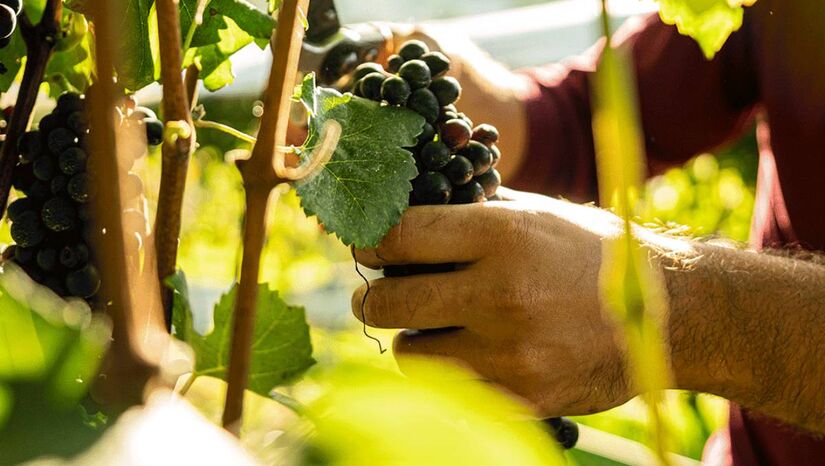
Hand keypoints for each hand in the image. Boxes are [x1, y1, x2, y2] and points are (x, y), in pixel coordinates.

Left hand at [352, 189, 635, 416]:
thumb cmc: (590, 254)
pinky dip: (445, 373)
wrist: (667, 314)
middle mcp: (501, 294)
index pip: (399, 236)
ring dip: (412, 339)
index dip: (371, 240)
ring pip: (408, 353)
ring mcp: (511, 354)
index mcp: (503, 236)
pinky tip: (464, 355)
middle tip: (379, 295)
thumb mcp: (535, 214)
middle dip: (373, 298)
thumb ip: (471, 214)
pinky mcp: (522, 397)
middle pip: (388, 303)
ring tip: (435, 327)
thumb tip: (406, 213)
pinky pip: (446, 389)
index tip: (368, 245)